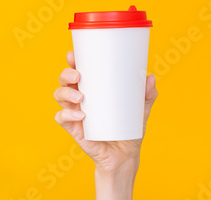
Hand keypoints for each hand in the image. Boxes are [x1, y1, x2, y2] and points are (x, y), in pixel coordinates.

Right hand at [54, 51, 157, 199]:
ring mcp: (76, 113)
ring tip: (80, 98)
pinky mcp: (75, 129)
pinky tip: (80, 116)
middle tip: (78, 76)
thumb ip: (147, 95)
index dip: (73, 61)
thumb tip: (150, 77)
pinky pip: (62, 119)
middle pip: (65, 81)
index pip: (79, 71)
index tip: (74, 55)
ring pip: (60, 96)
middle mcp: (81, 98)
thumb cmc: (130, 128)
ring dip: (66, 93)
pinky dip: (67, 115)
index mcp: (94, 89)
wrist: (125, 155)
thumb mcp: (141, 109)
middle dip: (66, 74)